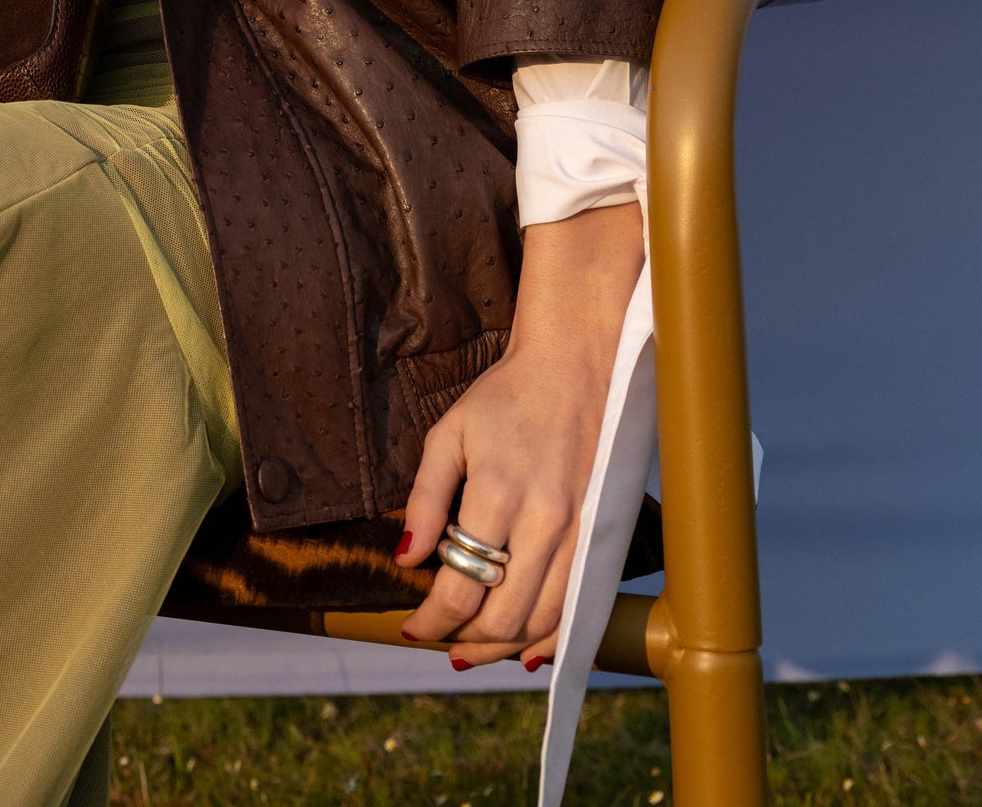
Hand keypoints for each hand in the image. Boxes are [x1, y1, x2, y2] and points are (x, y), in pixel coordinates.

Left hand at [394, 199, 641, 669]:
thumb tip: (406, 560)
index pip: (461, 588)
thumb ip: (425, 500)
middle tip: (439, 638)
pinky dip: (552, 636)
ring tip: (473, 646)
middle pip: (504, 618)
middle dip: (464, 639)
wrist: (578, 363)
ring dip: (505, 646)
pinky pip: (580, 607)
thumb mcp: (449, 433)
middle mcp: (546, 523)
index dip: (431, 619)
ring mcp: (581, 533)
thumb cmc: (506, 396)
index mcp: (500, 495)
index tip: (410, 625)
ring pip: (544, 621)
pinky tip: (527, 647)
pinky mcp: (605, 535)